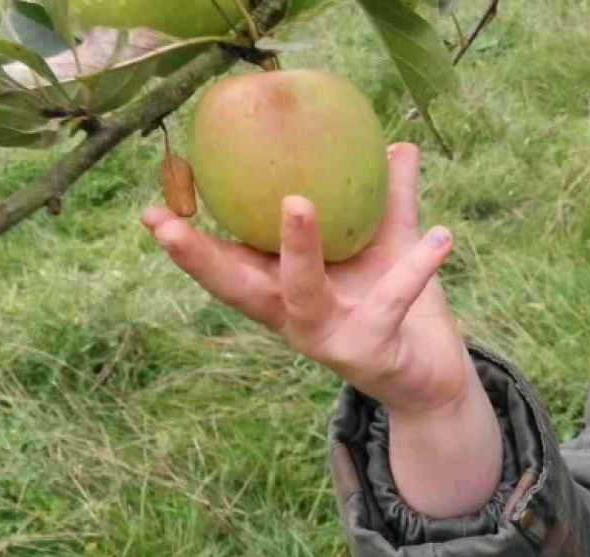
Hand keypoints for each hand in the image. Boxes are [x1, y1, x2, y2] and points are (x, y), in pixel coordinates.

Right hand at [140, 143, 472, 416]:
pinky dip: (415, 268)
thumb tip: (399, 144)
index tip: (148, 212)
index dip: (189, 243)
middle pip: (238, 288)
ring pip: (302, 293)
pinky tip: (440, 235)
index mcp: (285, 291)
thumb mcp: (389, 248)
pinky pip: (390, 302)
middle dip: (200, 257)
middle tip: (165, 225)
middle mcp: (295, 318)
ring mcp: (329, 339)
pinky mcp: (371, 352)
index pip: (229, 263)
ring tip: (297, 202)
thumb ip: (389, 200)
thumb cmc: (398, 308)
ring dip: (297, 249)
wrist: (434, 378)